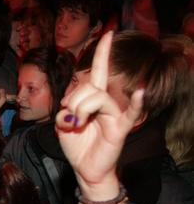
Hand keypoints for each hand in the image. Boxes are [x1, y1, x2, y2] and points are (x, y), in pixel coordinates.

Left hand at [55, 31, 143, 199]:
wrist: (85, 169)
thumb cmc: (76, 145)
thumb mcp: (62, 125)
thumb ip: (64, 110)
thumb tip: (69, 106)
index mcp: (92, 99)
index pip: (97, 73)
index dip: (101, 54)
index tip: (107, 34)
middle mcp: (106, 103)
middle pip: (89, 86)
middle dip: (73, 100)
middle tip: (70, 119)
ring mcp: (115, 114)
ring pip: (97, 97)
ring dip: (80, 109)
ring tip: (78, 124)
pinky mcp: (119, 128)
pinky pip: (129, 114)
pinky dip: (136, 103)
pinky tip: (140, 93)